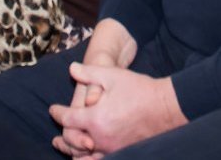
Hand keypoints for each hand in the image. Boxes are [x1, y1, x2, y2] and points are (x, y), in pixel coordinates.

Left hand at [49, 64, 184, 156]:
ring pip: (84, 156)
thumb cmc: (139, 89)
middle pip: (72, 142)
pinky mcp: (123, 153)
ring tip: (67, 150)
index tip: (53, 110)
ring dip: (73, 152)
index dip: (58, 114)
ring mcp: (112, 148)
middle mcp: (101, 137)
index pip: (68, 119)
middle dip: (62, 139)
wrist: (166, 107)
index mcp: (95, 118)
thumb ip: (89, 73)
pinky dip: (89, 159)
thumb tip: (71, 68)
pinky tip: (87, 156)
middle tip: (56, 138)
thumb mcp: (112, 75)